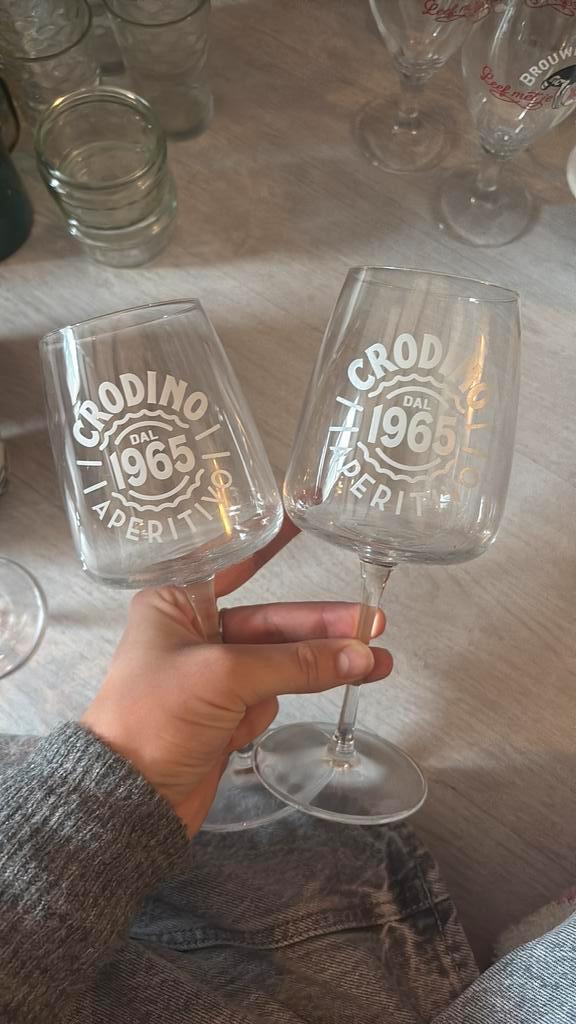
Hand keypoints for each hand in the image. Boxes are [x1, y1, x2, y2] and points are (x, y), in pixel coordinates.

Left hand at [82, 521, 392, 834]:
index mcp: (175, 604)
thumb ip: (295, 663)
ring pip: (278, 662)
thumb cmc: (155, 717)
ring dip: (317, 668)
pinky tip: (242, 734)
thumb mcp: (225, 677)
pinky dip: (264, 714)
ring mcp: (210, 676)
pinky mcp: (223, 713)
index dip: (269, 546)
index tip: (299, 522)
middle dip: (321, 628)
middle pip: (271, 621)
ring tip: (372, 666)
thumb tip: (361, 655)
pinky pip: (266, 698)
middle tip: (373, 626)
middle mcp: (193, 633)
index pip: (232, 565)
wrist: (128, 798)